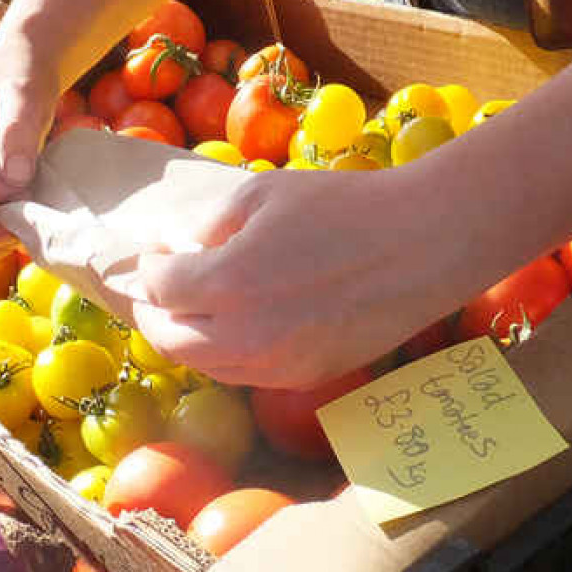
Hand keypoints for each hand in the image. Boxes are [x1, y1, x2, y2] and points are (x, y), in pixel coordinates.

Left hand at [131, 152, 509, 388]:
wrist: (423, 245)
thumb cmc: (343, 207)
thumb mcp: (261, 194)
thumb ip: (208, 225)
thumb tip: (179, 251)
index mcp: (229, 283)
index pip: (158, 289)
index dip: (148, 268)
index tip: (156, 253)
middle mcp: (244, 336)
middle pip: (168, 340)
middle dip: (152, 314)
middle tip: (155, 292)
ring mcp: (275, 366)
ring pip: (203, 366)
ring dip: (185, 338)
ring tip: (189, 310)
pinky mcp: (303, 378)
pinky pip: (243, 375)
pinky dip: (223, 355)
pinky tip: (232, 327)